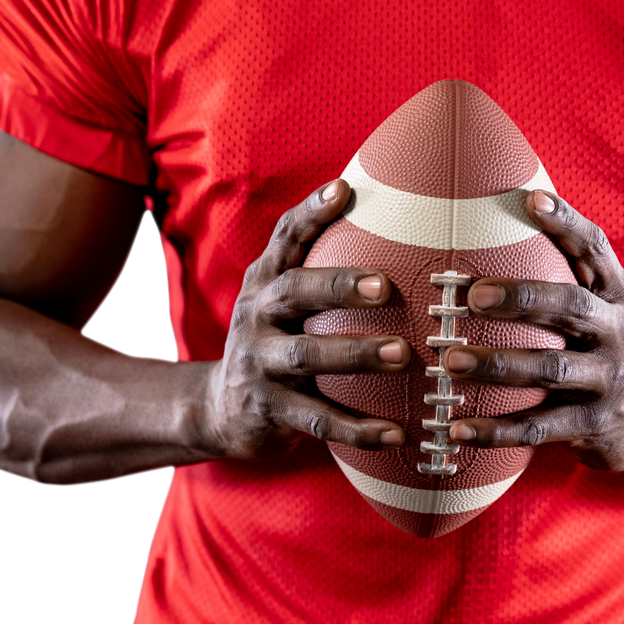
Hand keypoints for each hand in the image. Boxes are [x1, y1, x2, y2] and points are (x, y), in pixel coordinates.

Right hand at [200, 180, 410, 459]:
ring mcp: (260, 364)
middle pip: (294, 292)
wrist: (221, 410)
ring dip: (356, 353)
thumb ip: (318, 265)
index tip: (344, 190)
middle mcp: (257, 316)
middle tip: (386, 286)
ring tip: (401, 354)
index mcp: (265, 282)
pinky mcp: (270, 411)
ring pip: (307, 356)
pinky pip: (318, 420)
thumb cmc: (275, 341)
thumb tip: (379, 210)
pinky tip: (397, 433)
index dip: (311, 213)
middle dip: (339, 286)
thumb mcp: (282, 301)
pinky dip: (358, 429)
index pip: (285, 237)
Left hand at [444, 190, 623, 471]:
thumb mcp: (606, 309)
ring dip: (497, 364)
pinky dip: (496, 429)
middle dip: (521, 298)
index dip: (566, 223)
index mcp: (619, 296)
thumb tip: (512, 212)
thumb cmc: (608, 351)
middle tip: (472, 296)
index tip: (530, 200)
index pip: (595, 250)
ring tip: (451, 361)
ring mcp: (610, 381)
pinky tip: (457, 427)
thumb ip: (571, 274)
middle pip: (571, 307)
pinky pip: (539, 427)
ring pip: (550, 369)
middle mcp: (620, 333)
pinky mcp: (594, 425)